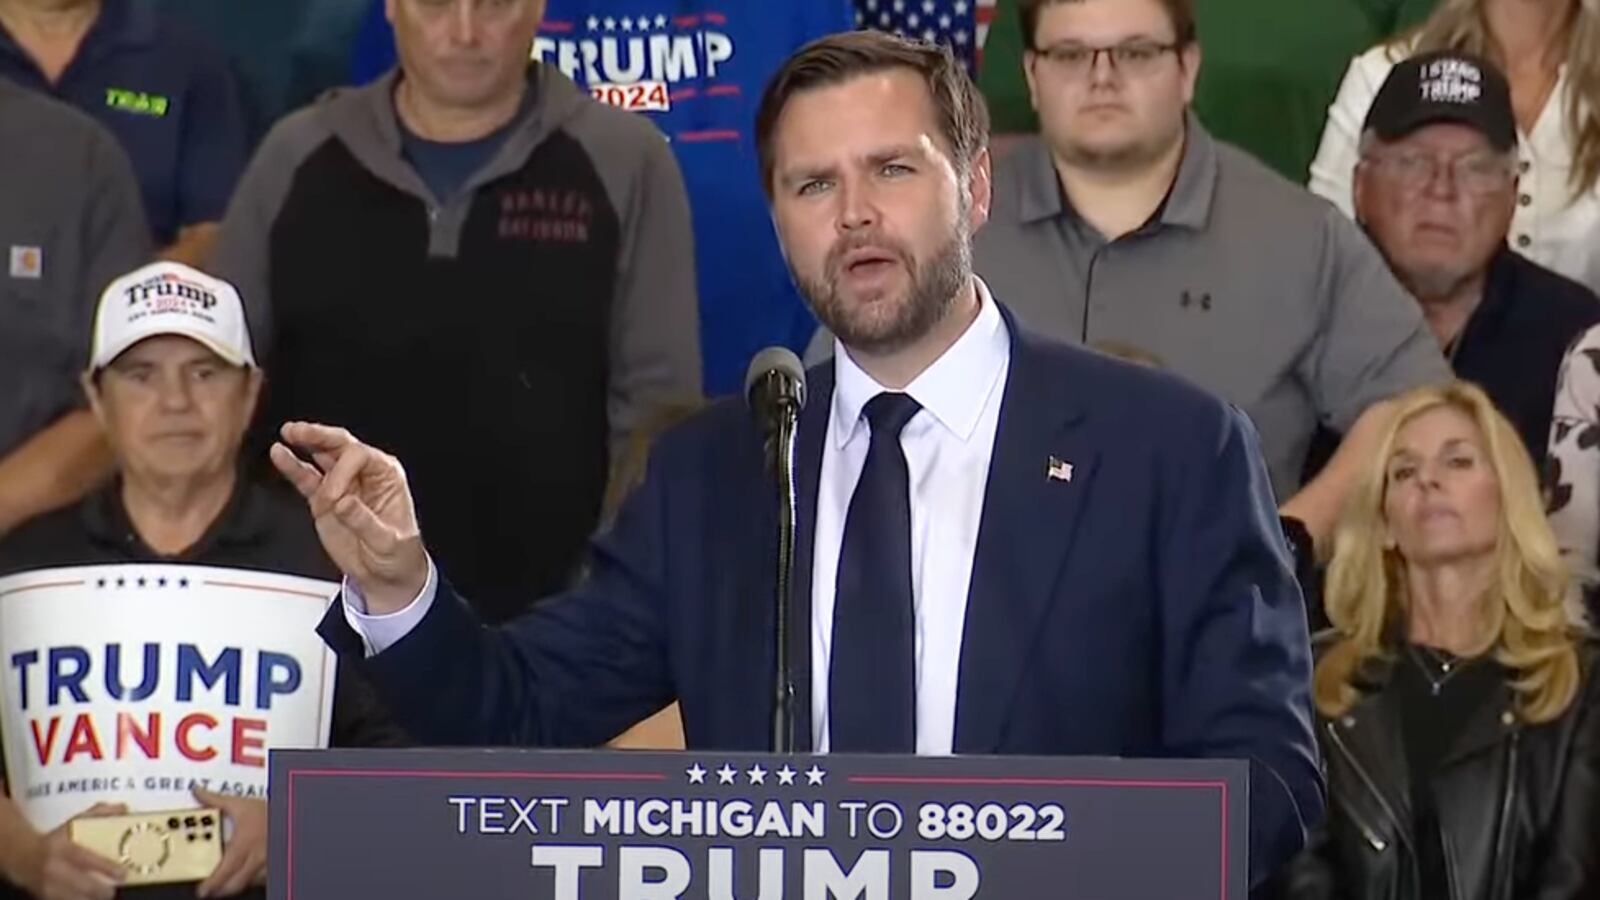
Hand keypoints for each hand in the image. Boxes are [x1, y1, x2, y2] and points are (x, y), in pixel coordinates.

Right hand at [17, 803, 125, 899]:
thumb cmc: (56, 839)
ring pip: (75, 899)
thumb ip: (98, 814)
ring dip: (92, 898)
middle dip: (103, 891)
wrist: (23, 855)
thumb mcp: (74, 823)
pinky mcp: (44, 898)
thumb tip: (123, 808)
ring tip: (104, 895)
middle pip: (84, 885)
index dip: (107, 868)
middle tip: (114, 889)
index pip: (86, 860)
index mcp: (63, 849)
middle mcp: (54, 869)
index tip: (123, 873)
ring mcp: (48, 887)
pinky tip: (88, 898)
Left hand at [192, 790, 265, 898]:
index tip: (202, 889)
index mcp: (244, 845)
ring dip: (235, 885)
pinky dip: (252, 879)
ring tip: (226, 882)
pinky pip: (261, 879)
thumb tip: (198, 793)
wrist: (292, 811)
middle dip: (219, 889)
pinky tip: (247, 874)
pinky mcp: (275, 865)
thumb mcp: (240, 803)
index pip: (224, 871)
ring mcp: (267, 864)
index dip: (212, 884)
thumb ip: (216, 800)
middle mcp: (256, 858)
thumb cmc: (269, 810)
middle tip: (209, 889)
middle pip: (235, 884)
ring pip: (248, 883)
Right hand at [270, 422, 427, 613]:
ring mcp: (342, 486)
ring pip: (322, 456)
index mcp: (387, 476)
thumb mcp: (388, 542)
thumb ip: (365, 522)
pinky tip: (280, 454)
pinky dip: (293, 466)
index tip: (333, 498)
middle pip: (341, 445)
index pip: (360, 456)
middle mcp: (365, 475)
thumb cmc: (398, 556)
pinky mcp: (324, 500)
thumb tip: (343, 503)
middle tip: (298, 431)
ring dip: (306, 442)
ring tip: (289, 433)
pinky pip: (307, 478)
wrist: (386, 575)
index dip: (342, 472)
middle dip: (319, 436)